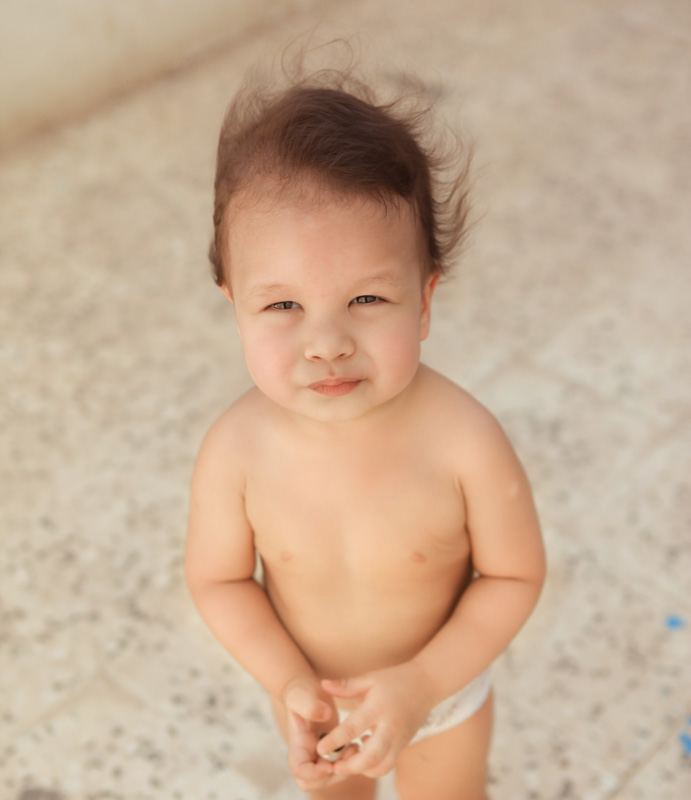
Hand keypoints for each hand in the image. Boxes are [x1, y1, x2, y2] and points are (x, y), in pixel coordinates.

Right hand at [283, 678, 357, 791]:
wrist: (306, 689)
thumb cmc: (301, 692)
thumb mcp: (301, 694)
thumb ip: (310, 705)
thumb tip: (325, 715)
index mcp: (297, 743)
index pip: (299, 771)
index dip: (314, 774)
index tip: (329, 763)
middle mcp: (306, 753)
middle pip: (313, 782)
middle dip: (332, 776)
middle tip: (347, 756)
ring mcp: (317, 754)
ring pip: (328, 777)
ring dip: (343, 769)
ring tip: (355, 747)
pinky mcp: (329, 751)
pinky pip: (338, 767)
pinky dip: (349, 762)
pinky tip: (356, 745)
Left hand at [317, 661, 435, 777]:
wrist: (427, 683)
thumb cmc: (394, 679)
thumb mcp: (370, 678)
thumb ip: (346, 685)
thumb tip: (323, 685)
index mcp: (377, 707)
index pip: (353, 728)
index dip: (335, 741)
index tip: (320, 749)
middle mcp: (390, 726)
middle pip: (370, 757)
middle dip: (350, 767)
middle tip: (334, 766)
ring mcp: (399, 738)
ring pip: (382, 766)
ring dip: (363, 769)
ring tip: (349, 761)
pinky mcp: (404, 745)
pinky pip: (388, 764)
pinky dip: (374, 765)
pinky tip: (365, 752)